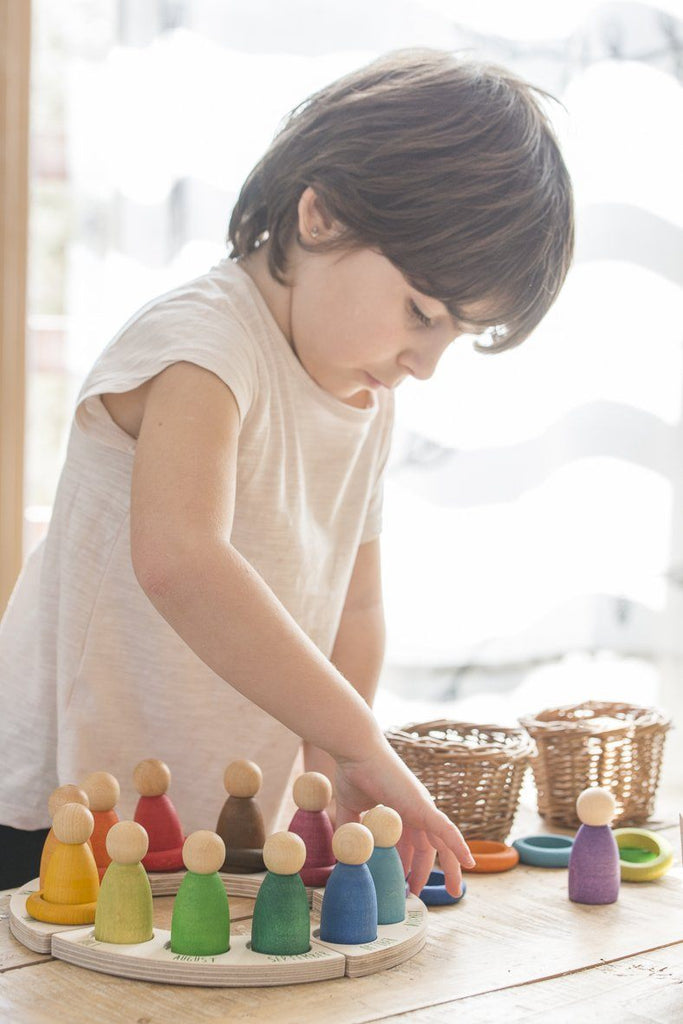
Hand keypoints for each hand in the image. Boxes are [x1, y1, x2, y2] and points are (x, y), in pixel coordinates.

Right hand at [334, 738, 474, 897]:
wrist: (355, 752)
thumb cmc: (353, 772)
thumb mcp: (351, 808)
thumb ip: (353, 828)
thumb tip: (345, 852)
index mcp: (400, 811)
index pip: (409, 843)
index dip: (407, 865)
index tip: (402, 886)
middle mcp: (415, 810)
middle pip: (429, 847)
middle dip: (426, 872)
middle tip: (421, 894)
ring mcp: (422, 807)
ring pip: (443, 843)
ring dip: (452, 867)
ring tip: (455, 891)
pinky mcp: (423, 805)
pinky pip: (446, 830)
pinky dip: (458, 846)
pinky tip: (468, 863)